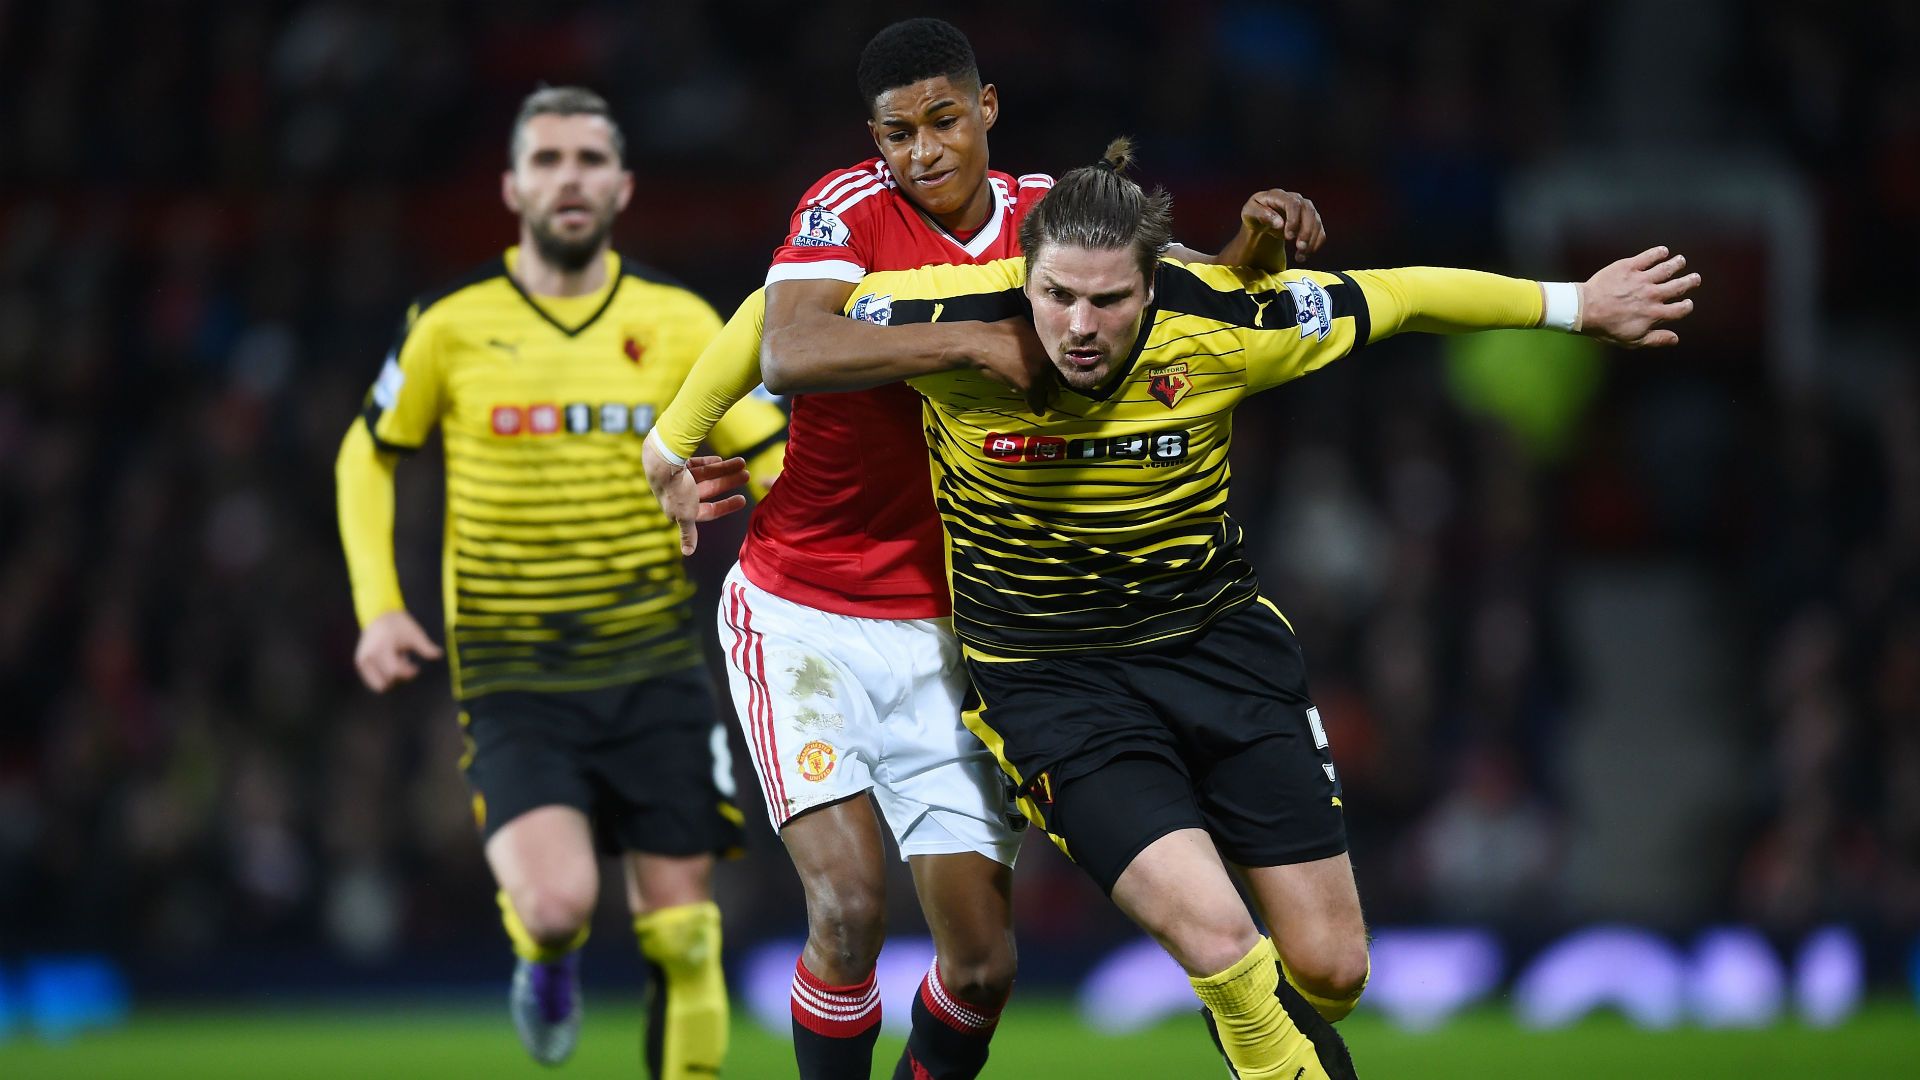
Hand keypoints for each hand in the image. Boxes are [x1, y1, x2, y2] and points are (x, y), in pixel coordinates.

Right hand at [354, 610, 442, 692]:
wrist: (379, 615)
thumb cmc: (399, 624)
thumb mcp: (415, 634)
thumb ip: (426, 647)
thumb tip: (439, 654)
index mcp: (382, 648)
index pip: (395, 671)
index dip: (409, 673)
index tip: (416, 668)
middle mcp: (369, 656)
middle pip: (389, 681)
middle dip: (400, 675)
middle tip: (404, 660)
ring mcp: (362, 660)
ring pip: (381, 684)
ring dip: (392, 677)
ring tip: (395, 661)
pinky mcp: (360, 662)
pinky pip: (373, 681)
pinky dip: (383, 676)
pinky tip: (388, 663)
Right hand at [642, 440, 750, 555]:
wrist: (663, 461)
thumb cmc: (676, 490)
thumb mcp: (685, 515)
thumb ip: (688, 533)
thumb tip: (687, 553)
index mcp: (681, 509)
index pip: (709, 510)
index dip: (726, 506)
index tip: (743, 500)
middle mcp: (680, 493)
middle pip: (710, 489)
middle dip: (729, 483)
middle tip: (747, 475)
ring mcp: (680, 477)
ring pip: (707, 474)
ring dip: (725, 469)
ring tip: (743, 463)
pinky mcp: (678, 461)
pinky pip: (697, 463)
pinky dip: (709, 462)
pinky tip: (721, 459)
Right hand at [969, 318, 1056, 414]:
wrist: (982, 344)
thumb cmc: (999, 331)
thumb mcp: (1024, 324)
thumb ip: (1036, 332)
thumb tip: (1040, 332)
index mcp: (1049, 344)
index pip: (1062, 361)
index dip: (1059, 369)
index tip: (1057, 375)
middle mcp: (1049, 359)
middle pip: (1059, 377)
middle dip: (1056, 384)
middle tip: (1055, 391)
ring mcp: (1040, 374)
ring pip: (1050, 391)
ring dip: (1049, 397)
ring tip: (1050, 401)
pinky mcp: (1029, 387)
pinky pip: (1037, 401)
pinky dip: (1037, 408)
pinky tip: (1038, 411)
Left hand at [1234, 188, 1326, 266]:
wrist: (1261, 218)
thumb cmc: (1253, 213)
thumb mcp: (1249, 212)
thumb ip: (1261, 214)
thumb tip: (1279, 223)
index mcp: (1280, 195)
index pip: (1293, 204)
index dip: (1294, 220)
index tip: (1288, 237)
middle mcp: (1296, 199)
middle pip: (1309, 212)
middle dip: (1306, 231)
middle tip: (1299, 247)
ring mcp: (1305, 209)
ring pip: (1317, 222)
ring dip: (1311, 241)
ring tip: (1300, 256)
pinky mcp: (1311, 221)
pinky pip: (1319, 231)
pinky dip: (1315, 244)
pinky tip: (1304, 255)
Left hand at [1579, 246, 1700, 347]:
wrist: (1585, 309)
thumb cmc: (1606, 328)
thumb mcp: (1632, 341)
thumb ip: (1656, 339)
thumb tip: (1675, 339)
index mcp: (1655, 314)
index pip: (1679, 309)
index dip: (1686, 306)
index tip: (1688, 303)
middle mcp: (1652, 295)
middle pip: (1678, 286)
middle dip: (1689, 282)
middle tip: (1696, 277)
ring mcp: (1641, 279)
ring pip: (1666, 269)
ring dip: (1676, 264)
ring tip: (1681, 261)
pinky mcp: (1628, 267)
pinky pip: (1648, 257)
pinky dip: (1658, 253)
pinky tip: (1663, 251)